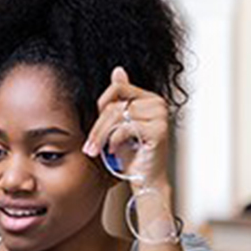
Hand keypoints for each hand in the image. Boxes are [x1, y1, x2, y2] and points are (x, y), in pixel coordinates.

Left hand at [82, 67, 170, 192]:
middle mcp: (158, 104)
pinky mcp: (159, 131)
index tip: (94, 125)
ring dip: (102, 136)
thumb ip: (119, 100)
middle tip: (89, 146)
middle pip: (115, 105)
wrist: (144, 179)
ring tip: (98, 150)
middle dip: (97, 127)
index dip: (101, 104)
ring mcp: (161, 117)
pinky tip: (113, 151)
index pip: (118, 88)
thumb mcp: (119, 124)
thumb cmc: (132, 154)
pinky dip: (114, 141)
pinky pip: (125, 128)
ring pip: (117, 116)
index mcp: (150, 98)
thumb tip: (118, 70)